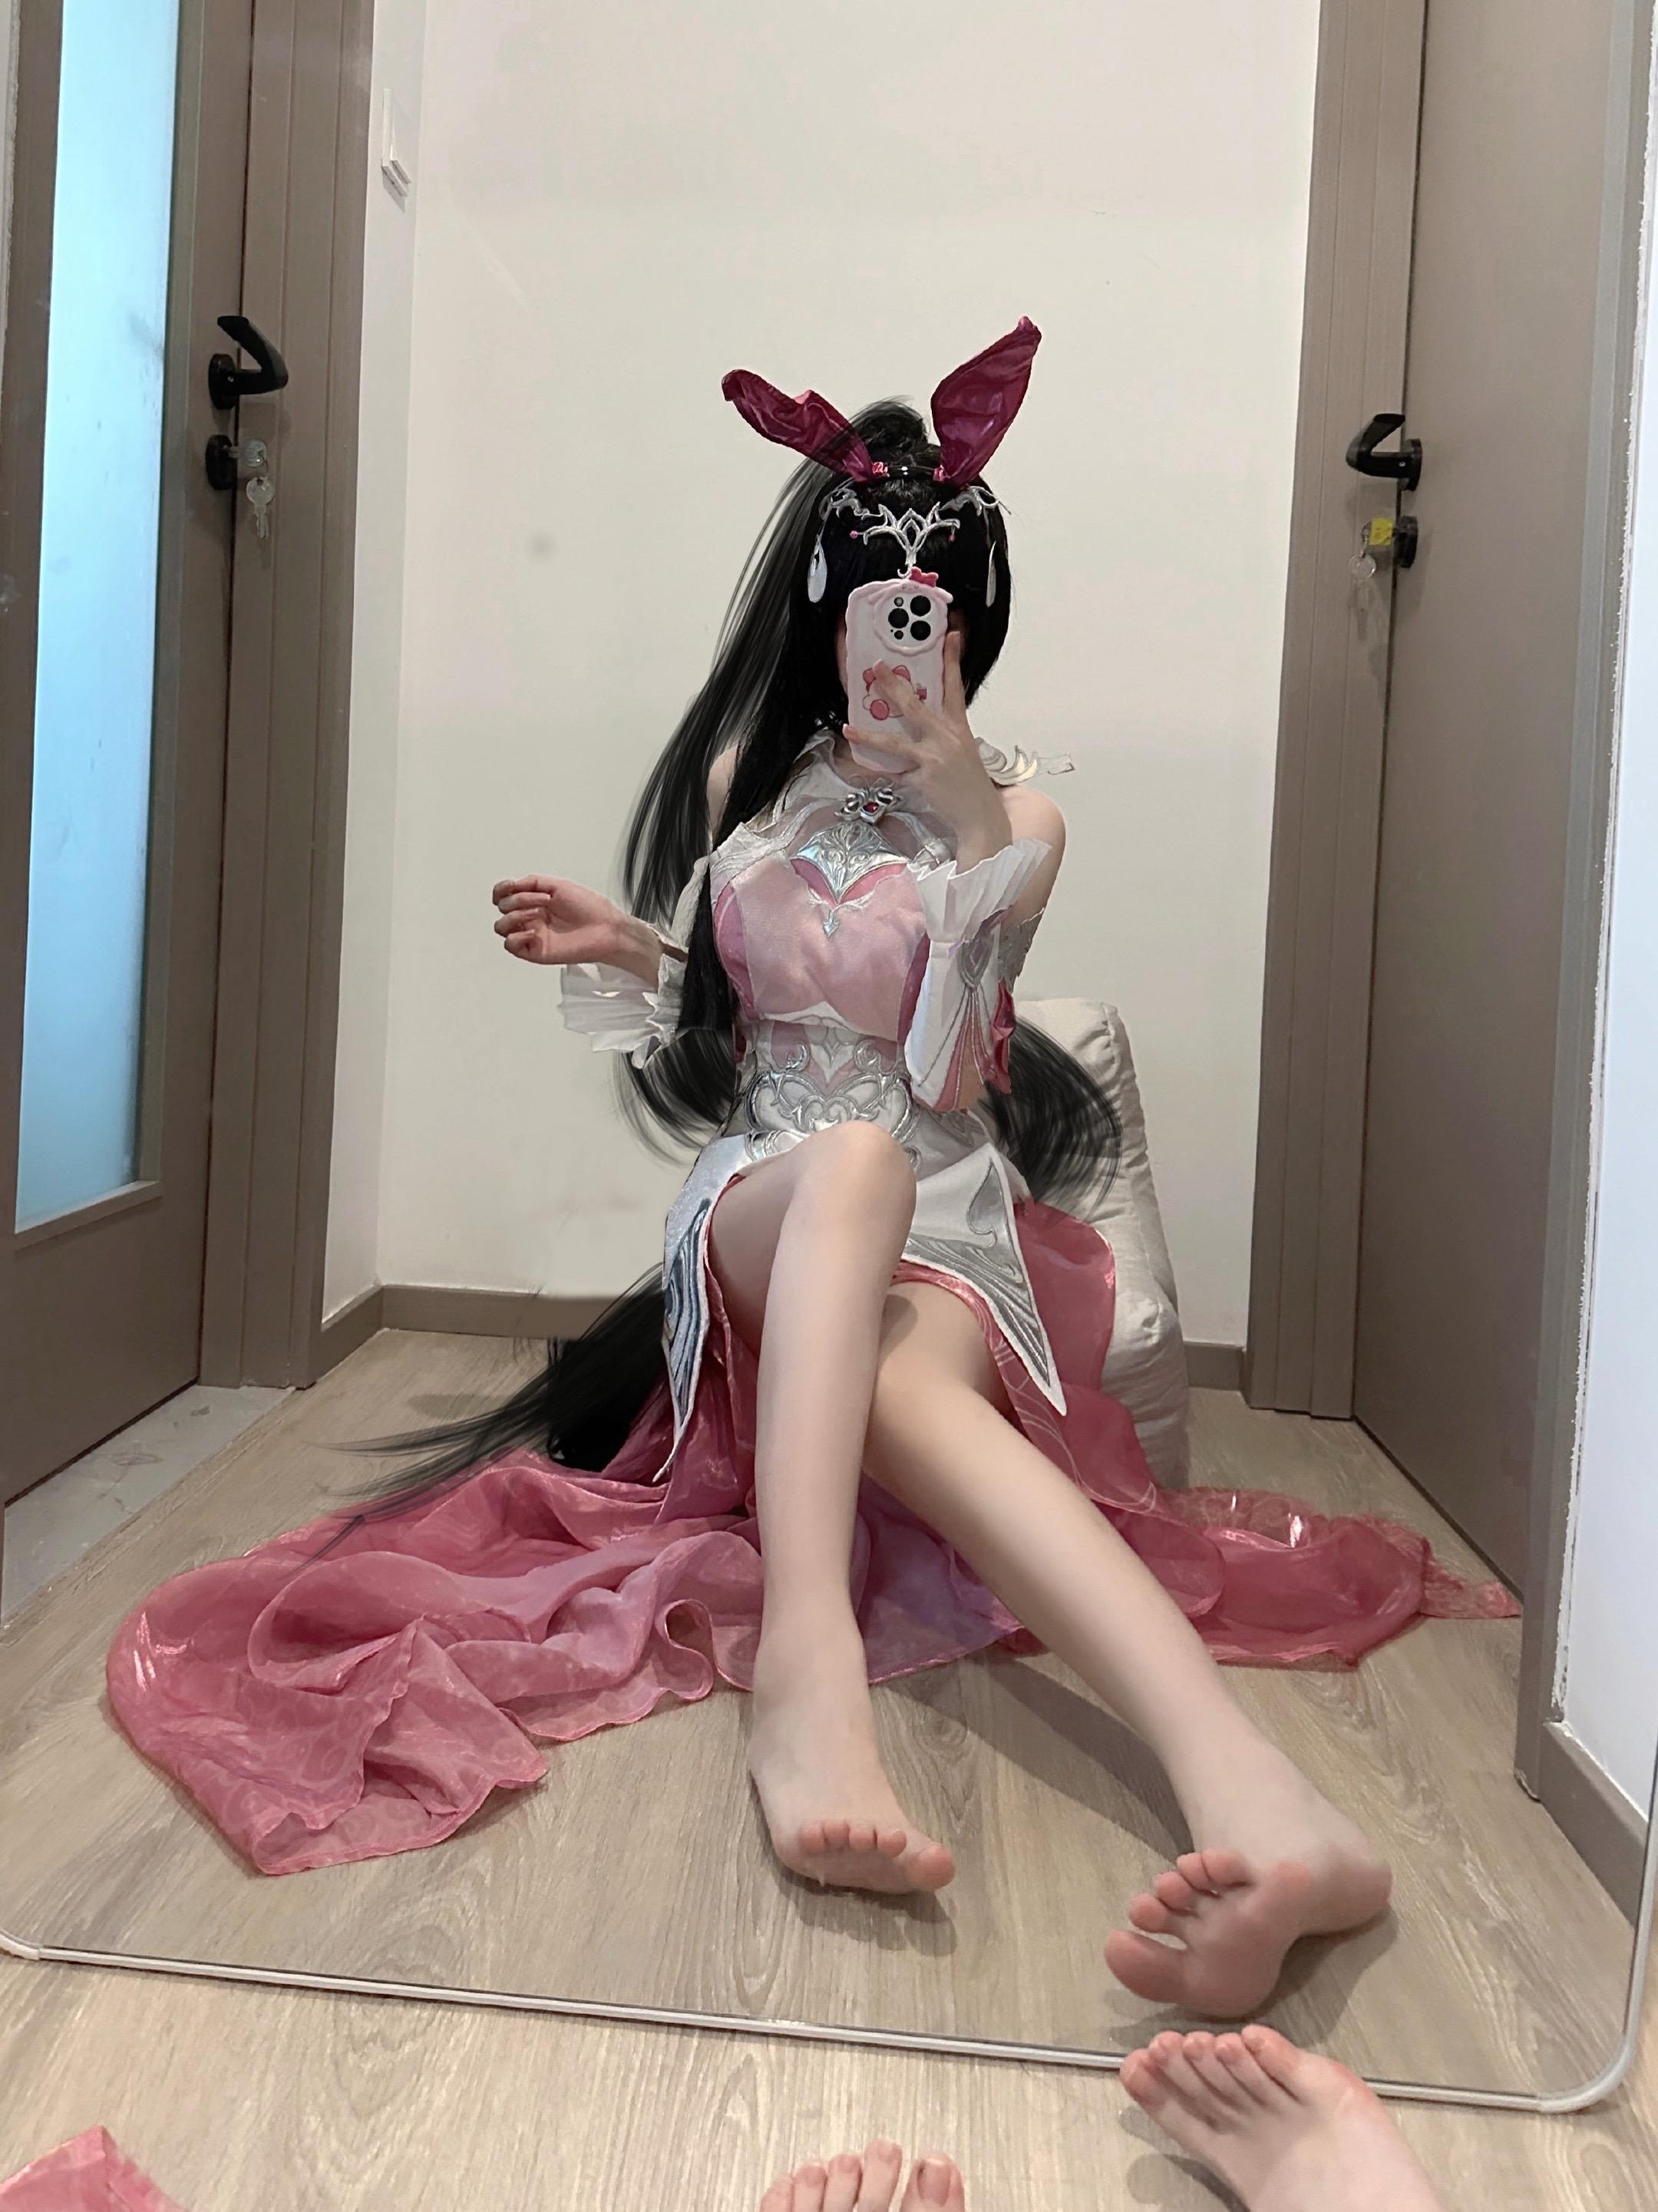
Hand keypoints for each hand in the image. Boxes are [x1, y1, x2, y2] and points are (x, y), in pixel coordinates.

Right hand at [491, 876, 650, 975]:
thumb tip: (513, 885)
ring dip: (515, 916)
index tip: (510, 886)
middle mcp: (530, 917)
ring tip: (539, 914)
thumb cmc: (589, 908)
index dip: (500, 890)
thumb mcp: (559, 885)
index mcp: (534, 901)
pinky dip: (516, 937)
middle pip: (503, 908)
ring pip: (501, 927)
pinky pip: (511, 945)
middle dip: (518, 900)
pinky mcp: (534, 951)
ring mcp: (531, 934)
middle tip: (544, 900)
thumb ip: (532, 882)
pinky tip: (534, 932)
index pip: (504, 895)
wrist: (604, 928)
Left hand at [844, 630, 1008, 863]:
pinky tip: (859, 764)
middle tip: (877, 669)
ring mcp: (934, 758)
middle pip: (916, 705)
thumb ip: (943, 734)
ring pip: (896, 741)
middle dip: (893, 684)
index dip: (952, 660)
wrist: (981, 817)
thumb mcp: (964, 751)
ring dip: (870, 734)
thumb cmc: (972, 787)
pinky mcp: (923, 778)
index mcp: (959, 728)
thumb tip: (920, 724)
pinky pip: (893, 772)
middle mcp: (947, 738)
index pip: (955, 686)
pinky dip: (876, 770)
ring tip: (850, 727)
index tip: (950, 637)